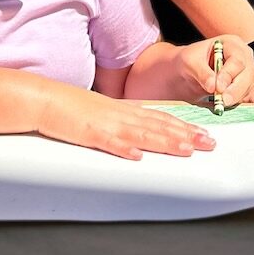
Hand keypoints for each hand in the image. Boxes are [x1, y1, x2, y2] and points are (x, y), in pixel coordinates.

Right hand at [36, 87, 215, 160]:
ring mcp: (105, 123)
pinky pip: (108, 141)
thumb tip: (140, 139)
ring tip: (187, 149)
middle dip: (186, 135)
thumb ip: (121, 123)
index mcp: (123, 110)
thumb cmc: (70, 108)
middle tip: (209, 143)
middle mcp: (119, 115)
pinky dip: (123, 148)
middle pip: (158, 125)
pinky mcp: (88, 132)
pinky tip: (137, 156)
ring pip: (141, 133)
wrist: (44, 99)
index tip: (204, 133)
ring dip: (165, 141)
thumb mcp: (102, 112)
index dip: (183, 126)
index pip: (160, 118)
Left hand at [174, 35, 253, 106]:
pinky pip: (244, 96)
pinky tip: (222, 103)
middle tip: (223, 101)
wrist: (188, 72)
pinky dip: (234, 101)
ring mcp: (245, 71)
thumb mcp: (190, 62)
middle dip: (235, 90)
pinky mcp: (243, 86)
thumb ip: (202, 72)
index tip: (218, 88)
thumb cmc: (190, 61)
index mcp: (232, 43)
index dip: (229, 74)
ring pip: (247, 87)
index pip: (237, 59)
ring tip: (219, 104)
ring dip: (234, 97)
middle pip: (247, 74)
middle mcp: (243, 56)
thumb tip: (213, 86)